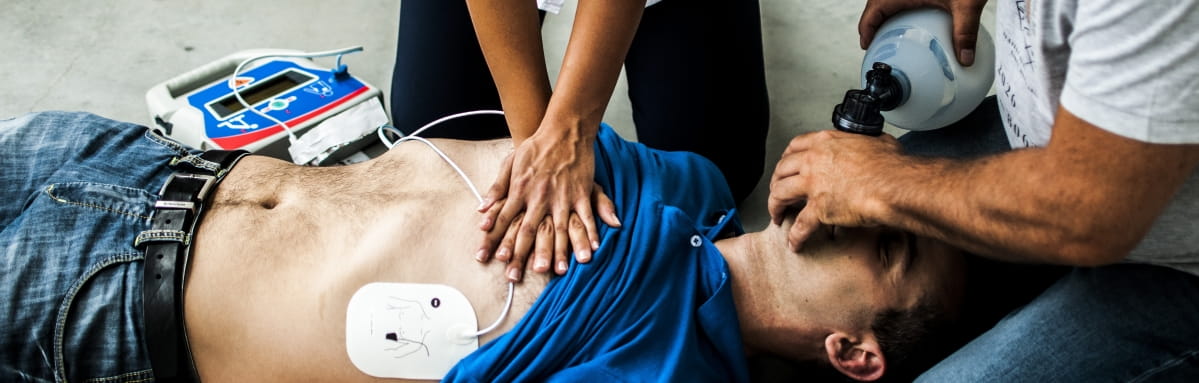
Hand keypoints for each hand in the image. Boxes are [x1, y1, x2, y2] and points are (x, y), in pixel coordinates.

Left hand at [475, 131, 620, 281]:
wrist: (563, 130)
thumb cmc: (536, 147)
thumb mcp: (510, 163)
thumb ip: (496, 188)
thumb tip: (481, 210)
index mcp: (520, 190)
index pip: (505, 219)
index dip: (497, 240)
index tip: (492, 258)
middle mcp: (540, 197)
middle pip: (529, 231)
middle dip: (523, 255)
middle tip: (518, 276)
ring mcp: (562, 197)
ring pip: (559, 229)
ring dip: (558, 251)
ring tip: (558, 271)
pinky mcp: (581, 193)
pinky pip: (586, 217)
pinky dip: (590, 233)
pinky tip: (591, 250)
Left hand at [767, 130, 901, 250]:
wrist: (897, 185)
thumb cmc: (893, 166)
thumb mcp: (878, 142)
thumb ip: (867, 142)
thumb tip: (874, 144)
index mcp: (826, 142)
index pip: (795, 146)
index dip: (786, 158)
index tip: (786, 166)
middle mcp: (814, 160)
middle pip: (782, 169)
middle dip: (776, 182)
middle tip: (778, 192)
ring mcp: (814, 184)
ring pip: (780, 194)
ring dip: (775, 206)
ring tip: (778, 216)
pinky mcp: (819, 208)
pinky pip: (800, 225)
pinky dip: (795, 236)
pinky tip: (794, 243)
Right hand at [858, 0, 987, 64]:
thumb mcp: (966, 3)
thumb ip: (965, 31)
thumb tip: (965, 57)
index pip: (872, 13)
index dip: (866, 31)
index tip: (867, 45)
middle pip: (875, 6)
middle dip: (873, 24)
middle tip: (877, 41)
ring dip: (885, 14)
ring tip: (890, 30)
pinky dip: (898, 6)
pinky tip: (910, 15)